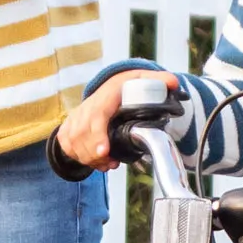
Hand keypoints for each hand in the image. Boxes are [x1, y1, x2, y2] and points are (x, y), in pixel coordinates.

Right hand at [56, 74, 174, 174]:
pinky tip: (96, 162)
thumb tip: (175, 84)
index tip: (103, 151)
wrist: (108, 87)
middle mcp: (87, 106)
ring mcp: (75, 116)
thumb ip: (160, 81)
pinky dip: (80, 157)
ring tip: (108, 164)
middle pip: (82, 135)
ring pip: (74, 142)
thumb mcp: (143, 78)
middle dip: (94, 154)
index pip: (96, 116)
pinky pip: (68, 145)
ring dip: (89, 158)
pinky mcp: (68, 126)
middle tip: (111, 163)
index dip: (97, 135)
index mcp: (105, 96)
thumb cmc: (126, 86)